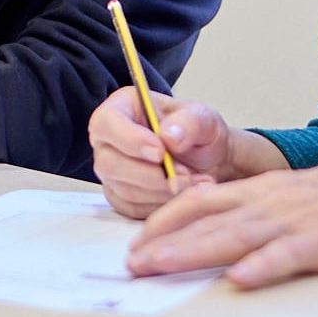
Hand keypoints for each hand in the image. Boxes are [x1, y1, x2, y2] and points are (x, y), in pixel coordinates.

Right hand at [89, 86, 226, 218]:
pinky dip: (160, 205)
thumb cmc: (199, 135)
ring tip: (194, 182)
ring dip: (161, 190)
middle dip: (150, 174)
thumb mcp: (205, 119)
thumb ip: (190, 123)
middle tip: (185, 174)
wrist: (210, 163)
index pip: (106, 122)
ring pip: (123, 189)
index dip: (129, 139)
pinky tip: (182, 194)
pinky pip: (132, 208)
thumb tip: (168, 137)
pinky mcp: (119, 196)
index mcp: (121, 108)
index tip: (160, 152)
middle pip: (109, 162)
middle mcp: (108, 140)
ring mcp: (111, 171)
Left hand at [125, 160, 317, 286]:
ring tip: (161, 265)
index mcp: (262, 189)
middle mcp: (272, 200)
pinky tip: (240, 278)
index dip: (165, 220)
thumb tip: (217, 229)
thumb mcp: (293, 197)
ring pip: (236, 235)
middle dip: (165, 240)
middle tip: (131, 261)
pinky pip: (290, 255)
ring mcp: (297, 220)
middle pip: (208, 218)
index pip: (200, 200)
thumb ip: (256, 211)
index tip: (136, 241)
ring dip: (194, 250)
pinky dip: (264, 266)